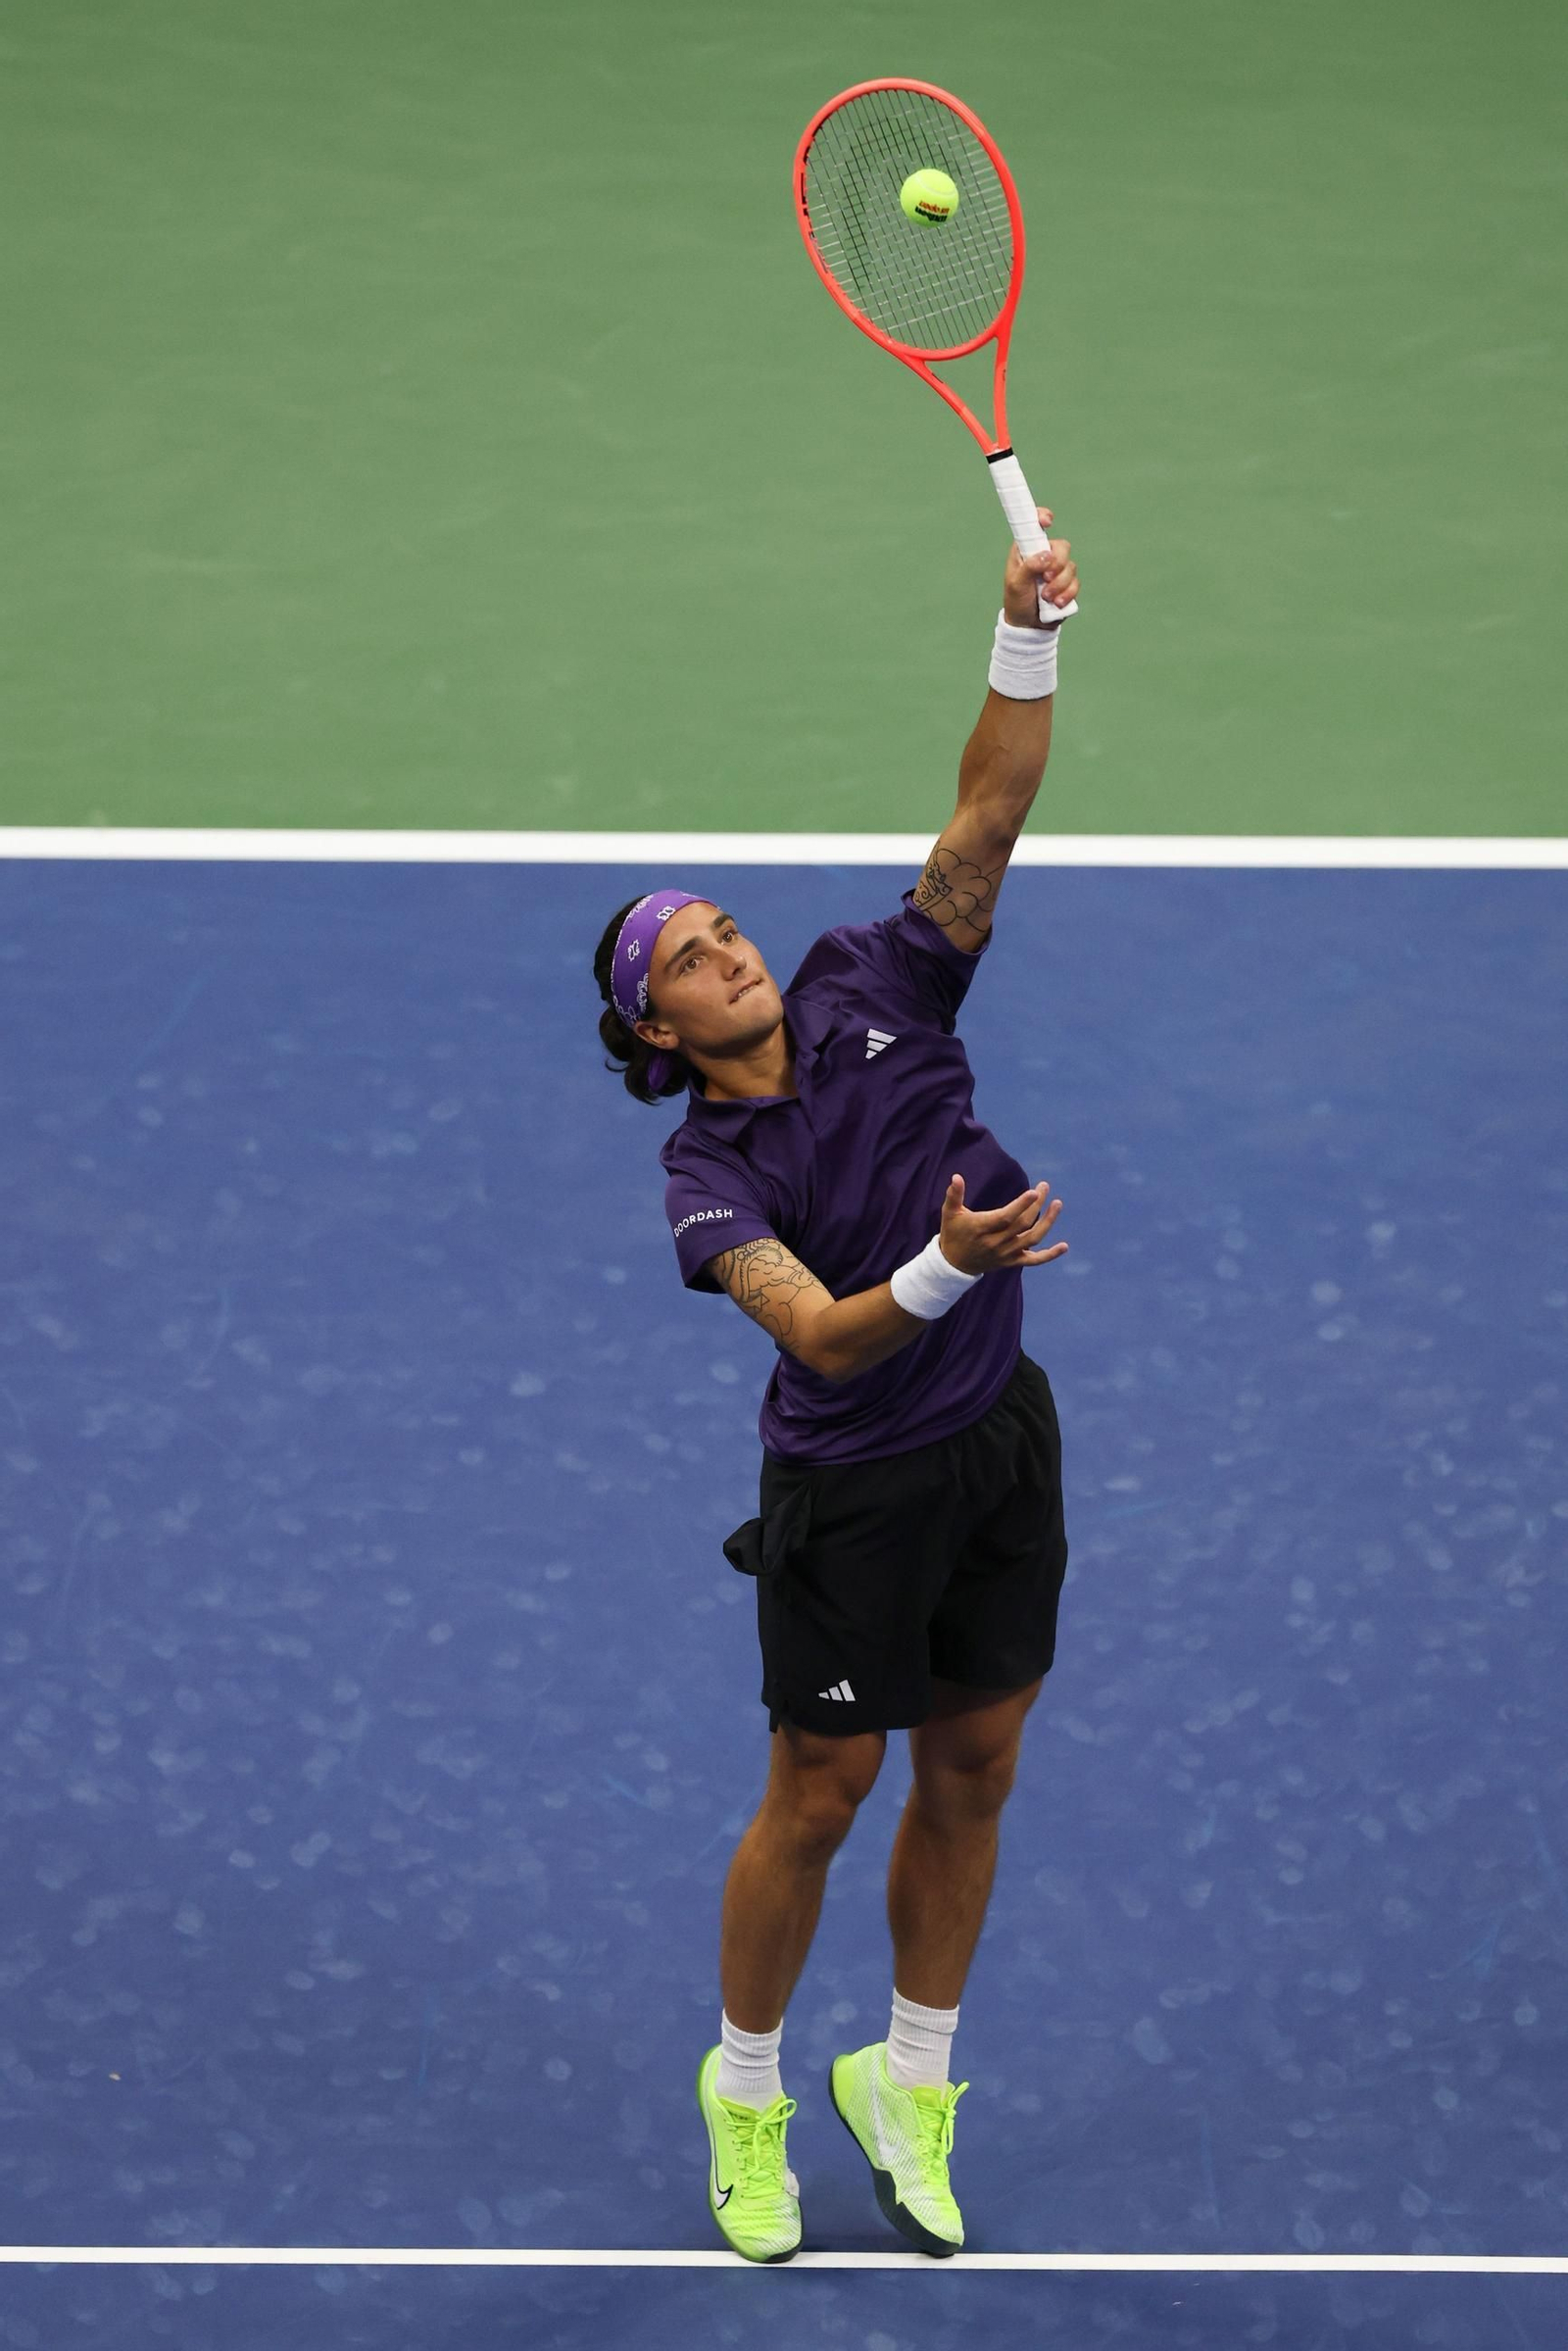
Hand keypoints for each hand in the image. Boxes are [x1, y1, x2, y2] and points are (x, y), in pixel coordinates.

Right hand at [938, 1173, 1067, 1274]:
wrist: (954, 1264)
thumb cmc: (953, 1233)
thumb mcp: (949, 1213)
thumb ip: (954, 1195)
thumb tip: (956, 1177)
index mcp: (981, 1228)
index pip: (1005, 1217)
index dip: (1021, 1205)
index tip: (1034, 1192)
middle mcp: (996, 1243)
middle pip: (1022, 1224)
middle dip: (1036, 1204)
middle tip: (1044, 1186)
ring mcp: (1006, 1254)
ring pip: (1032, 1239)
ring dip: (1047, 1222)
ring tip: (1057, 1204)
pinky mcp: (1012, 1262)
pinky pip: (1034, 1260)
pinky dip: (1050, 1255)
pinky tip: (1064, 1246)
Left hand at [1002, 508, 1077, 626]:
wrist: (1028, 625)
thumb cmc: (1017, 601)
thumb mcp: (1016, 584)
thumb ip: (1029, 567)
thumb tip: (1047, 556)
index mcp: (1027, 549)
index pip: (1035, 526)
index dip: (1042, 518)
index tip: (1047, 522)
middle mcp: (1044, 555)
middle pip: (1062, 546)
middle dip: (1057, 564)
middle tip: (1046, 578)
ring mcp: (1057, 569)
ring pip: (1071, 567)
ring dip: (1059, 585)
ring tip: (1046, 598)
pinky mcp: (1067, 583)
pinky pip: (1076, 583)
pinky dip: (1067, 594)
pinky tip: (1056, 604)